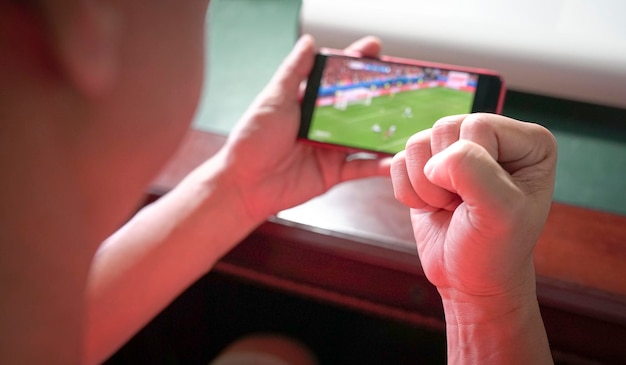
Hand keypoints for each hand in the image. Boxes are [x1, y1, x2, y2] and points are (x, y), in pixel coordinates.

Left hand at [219, 35, 391, 221]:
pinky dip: (380, 166)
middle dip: (382, 95)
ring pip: (366, 137)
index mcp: (309, 103)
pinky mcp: (334, 173)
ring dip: (388, 129)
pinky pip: (362, 167)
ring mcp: (331, 148)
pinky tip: (397, 159)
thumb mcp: (273, 100)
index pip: (338, 78)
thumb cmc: (252, 139)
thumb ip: (293, 72)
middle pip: (358, 106)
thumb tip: (308, 42)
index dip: (357, 63)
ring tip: (411, 120)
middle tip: (406, 84)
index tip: (376, 49)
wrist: (245, 184)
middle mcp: (324, 124)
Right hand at [390, 114, 556, 298]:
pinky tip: (432, 207)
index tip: (481, 200)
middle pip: (444, 128)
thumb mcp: (500, 213)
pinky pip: (399, 160)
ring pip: (417, 142)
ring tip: (449, 206)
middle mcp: (494, 138)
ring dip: (424, 186)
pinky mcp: (427, 165)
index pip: (478, 125)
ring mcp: (458, 150)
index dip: (469, 164)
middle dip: (443, 176)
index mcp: (530, 142)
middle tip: (462, 205)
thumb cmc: (494, 250)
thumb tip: (436, 160)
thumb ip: (474, 172)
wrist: (468, 280)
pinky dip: (408, 191)